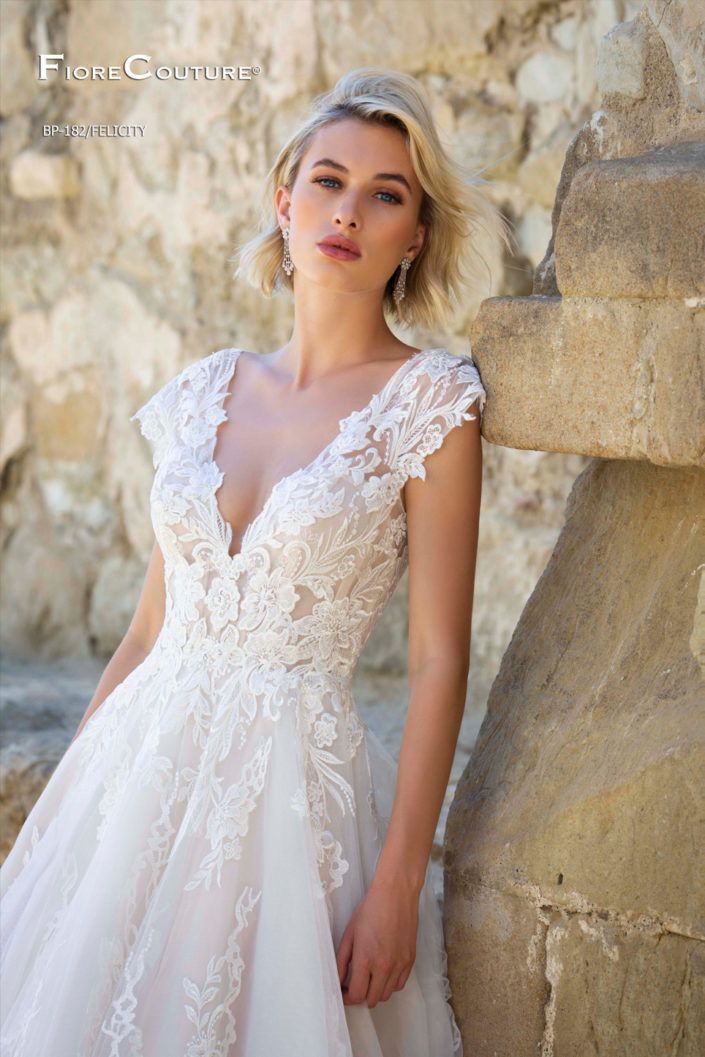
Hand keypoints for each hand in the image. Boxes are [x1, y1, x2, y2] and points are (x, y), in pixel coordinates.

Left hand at [335, 879, 418, 1007]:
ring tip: (368, 977)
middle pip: (372, 999)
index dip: (347, 997)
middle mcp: (384, 966)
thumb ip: (341, 960)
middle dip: (360, 995)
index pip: (356, 995)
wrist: (396, 894)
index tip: (343, 990)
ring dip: (375, 991)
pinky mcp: (410, 960)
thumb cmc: (371, 909)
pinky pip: (399, 984)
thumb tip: (338, 980)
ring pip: (386, 995)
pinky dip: (390, 984)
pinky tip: (383, 972)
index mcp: (366, 959)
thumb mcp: (349, 933)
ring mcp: (399, 965)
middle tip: (353, 984)